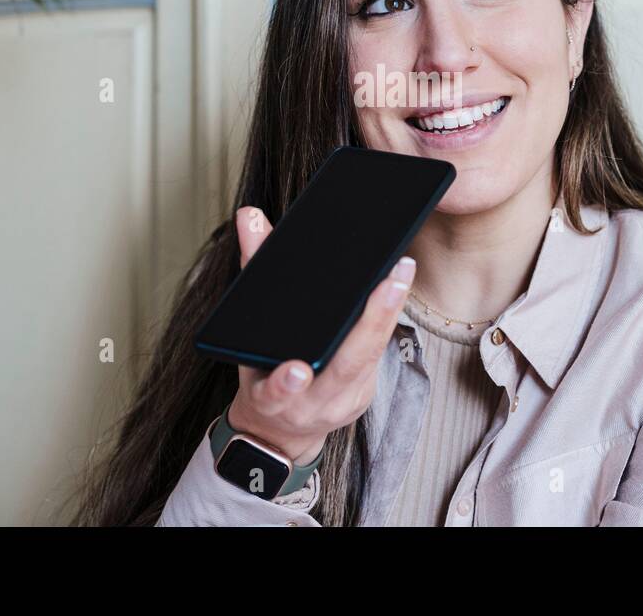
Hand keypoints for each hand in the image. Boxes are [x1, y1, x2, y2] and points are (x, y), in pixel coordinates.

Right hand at [224, 205, 415, 464]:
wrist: (279, 426)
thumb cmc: (262, 368)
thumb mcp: (243, 329)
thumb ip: (251, 268)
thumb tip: (249, 215)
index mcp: (269, 397)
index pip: (276, 393)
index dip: (285, 384)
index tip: (297, 370)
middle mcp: (309, 405)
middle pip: (343, 369)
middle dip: (369, 325)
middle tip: (390, 281)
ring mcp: (341, 402)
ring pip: (368, 359)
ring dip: (386, 316)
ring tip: (399, 272)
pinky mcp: (363, 395)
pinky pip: (377, 359)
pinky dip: (385, 323)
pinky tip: (395, 288)